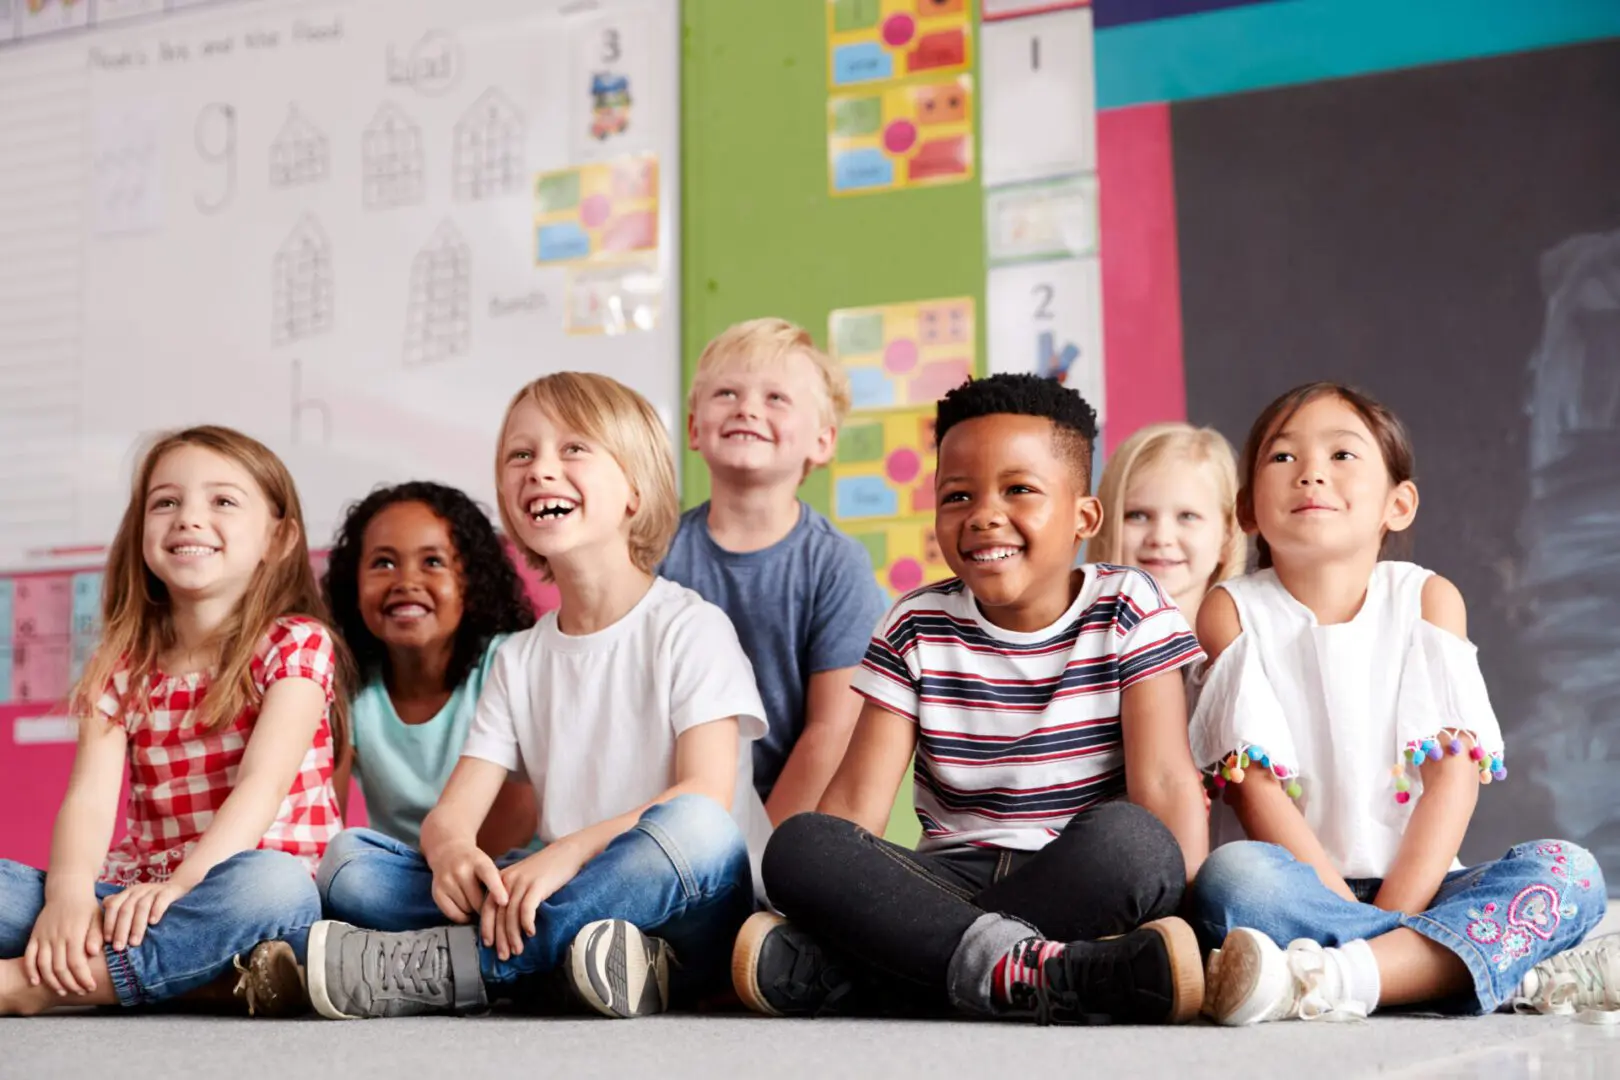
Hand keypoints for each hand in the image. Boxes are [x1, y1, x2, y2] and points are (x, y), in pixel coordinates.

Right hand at [25, 893, 104, 995]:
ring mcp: (43, 937)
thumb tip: (93, 953)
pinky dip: (30, 970)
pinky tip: (36, 982)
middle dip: (70, 983)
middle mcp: (57, 936)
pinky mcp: (34, 936)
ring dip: (51, 981)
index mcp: (74, 933)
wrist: (68, 891)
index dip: (83, 978)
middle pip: (60, 968)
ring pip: (44, 965)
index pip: (77, 962)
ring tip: (63, 991)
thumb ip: (96, 935)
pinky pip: (28, 956)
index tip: (91, 987)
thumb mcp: (98, 918)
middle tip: (80, 992)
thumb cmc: (87, 907)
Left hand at [101, 879, 193, 950]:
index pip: (113, 906)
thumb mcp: (132, 903)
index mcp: (126, 893)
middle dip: (121, 930)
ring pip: (142, 907)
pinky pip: (161, 900)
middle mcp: (138, 890)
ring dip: (137, 926)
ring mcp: (153, 890)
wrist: (176, 887)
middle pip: (126, 909)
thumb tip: (99, 928)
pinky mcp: (168, 891)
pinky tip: (154, 922)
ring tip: (135, 943)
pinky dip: (156, 910)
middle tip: (118, 948)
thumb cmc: (150, 902)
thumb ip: (116, 911)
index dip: (109, 923)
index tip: (107, 941)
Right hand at [428, 842, 507, 923]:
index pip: (489, 875)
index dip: (497, 889)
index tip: (504, 902)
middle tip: (487, 903)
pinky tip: (465, 908)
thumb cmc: (475, 863)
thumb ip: (497, 882)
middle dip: (485, 907)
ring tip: (473, 899)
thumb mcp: (488, 864)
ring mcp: (447, 881)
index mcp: (478, 861)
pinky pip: (453, 914)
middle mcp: (460, 869)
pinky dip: (462, 916)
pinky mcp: (437, 892)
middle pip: (477, 901)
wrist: (449, 852)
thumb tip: (503, 906)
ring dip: (473, 910)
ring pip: (466, 909)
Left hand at [485, 845, 583, 961]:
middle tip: (504, 956)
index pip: (487, 908)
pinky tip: (531, 933)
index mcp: (500, 880)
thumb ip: (512, 895)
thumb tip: (506, 924)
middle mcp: (507, 880)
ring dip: (513, 936)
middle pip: (499, 914)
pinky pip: (527, 908)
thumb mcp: (523, 880)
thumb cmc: (546, 870)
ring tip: (518, 950)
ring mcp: (522, 882)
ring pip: (512, 915)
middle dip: (500, 938)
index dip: (487, 928)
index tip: (489, 945)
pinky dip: (527, 923)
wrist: (566, 852)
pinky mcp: (537, 884)